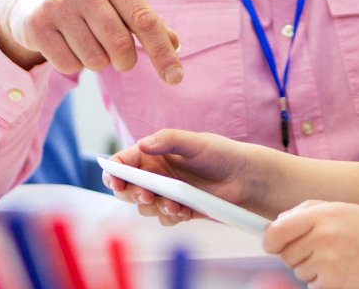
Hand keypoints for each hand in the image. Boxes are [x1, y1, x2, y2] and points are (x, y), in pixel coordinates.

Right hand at [0, 0, 181, 83]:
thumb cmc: (90, 1)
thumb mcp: (119, 1)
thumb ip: (147, 21)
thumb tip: (175, 43)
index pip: (145, 20)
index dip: (162, 53)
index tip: (176, 79)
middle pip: (120, 46)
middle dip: (125, 61)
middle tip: (119, 57)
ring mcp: (56, 5)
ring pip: (95, 61)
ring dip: (97, 62)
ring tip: (86, 42)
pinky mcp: (36, 26)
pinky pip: (68, 66)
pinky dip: (74, 64)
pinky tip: (65, 45)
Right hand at [103, 129, 255, 225]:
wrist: (244, 178)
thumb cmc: (221, 154)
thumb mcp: (195, 142)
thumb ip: (168, 140)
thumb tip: (142, 144)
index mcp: (153, 153)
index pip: (123, 163)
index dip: (114, 172)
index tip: (116, 181)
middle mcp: (156, 173)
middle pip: (127, 189)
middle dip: (132, 194)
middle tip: (146, 195)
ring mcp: (166, 192)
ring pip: (144, 207)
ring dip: (155, 207)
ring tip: (175, 203)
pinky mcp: (178, 208)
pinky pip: (163, 218)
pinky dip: (171, 216)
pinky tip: (185, 210)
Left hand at [264, 200, 358, 288]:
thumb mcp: (347, 211)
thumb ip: (311, 211)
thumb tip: (277, 223)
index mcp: (326, 214)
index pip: (278, 230)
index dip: (270, 240)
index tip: (271, 244)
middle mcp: (325, 237)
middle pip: (286, 254)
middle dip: (298, 255)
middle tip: (327, 252)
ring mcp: (329, 263)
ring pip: (298, 272)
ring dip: (313, 271)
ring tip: (343, 262)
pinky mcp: (334, 286)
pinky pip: (312, 287)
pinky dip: (324, 285)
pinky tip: (347, 276)